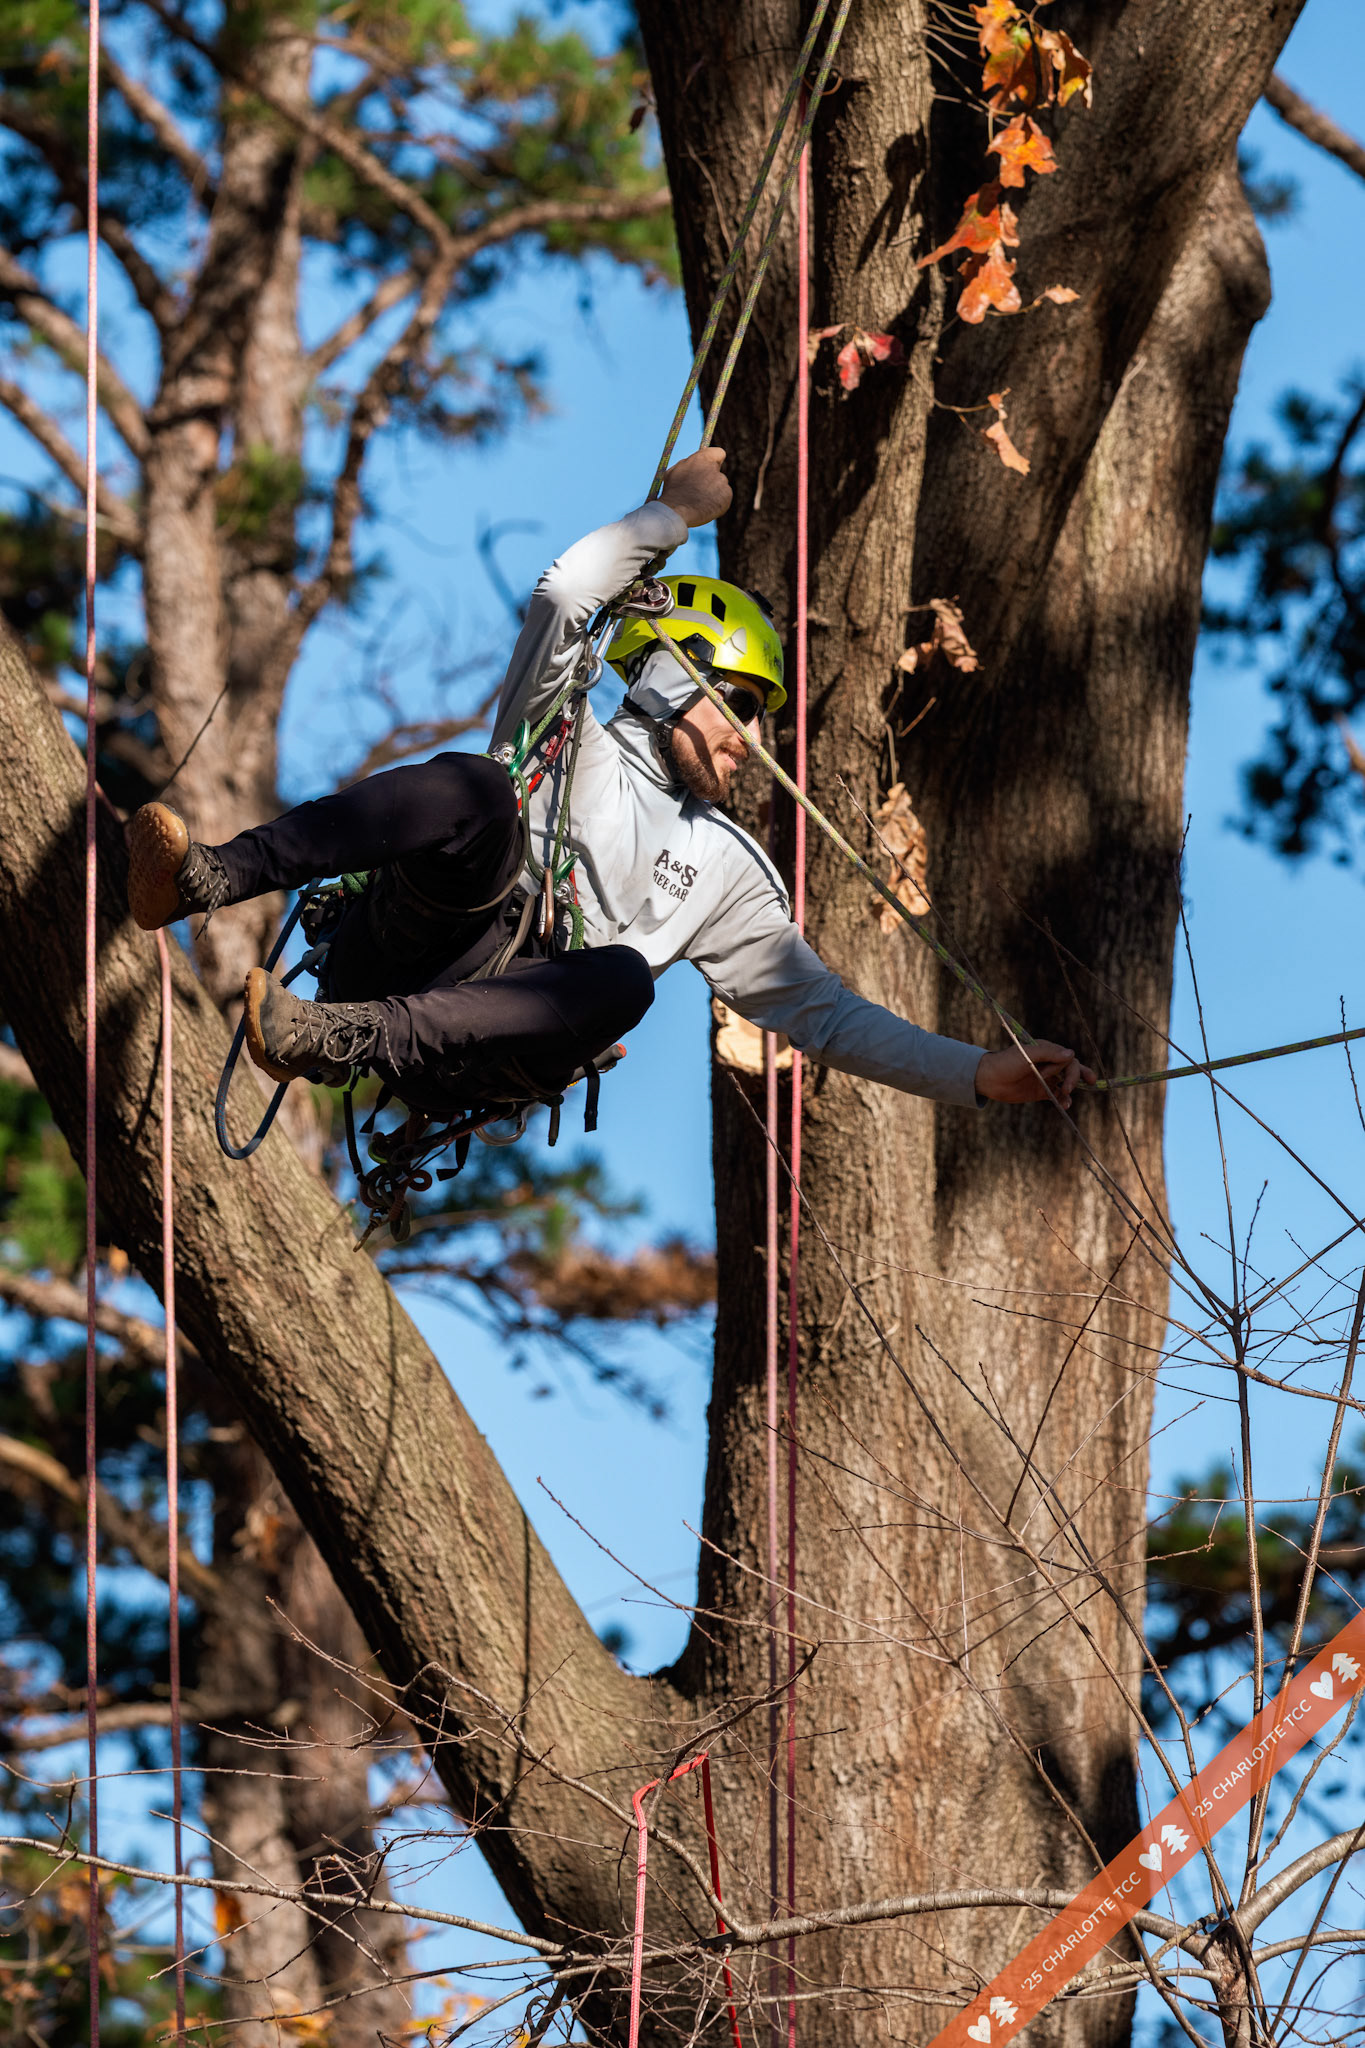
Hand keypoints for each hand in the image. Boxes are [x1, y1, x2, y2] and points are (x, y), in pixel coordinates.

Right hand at [659, 446, 731, 528]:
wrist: (677, 511)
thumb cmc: (673, 491)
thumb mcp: (676, 471)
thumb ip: (689, 464)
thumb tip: (693, 461)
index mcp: (703, 459)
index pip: (719, 453)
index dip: (715, 460)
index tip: (711, 467)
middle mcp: (715, 469)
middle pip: (718, 473)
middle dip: (711, 480)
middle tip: (699, 490)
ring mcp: (722, 483)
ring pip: (720, 486)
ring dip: (714, 492)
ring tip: (699, 501)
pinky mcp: (727, 496)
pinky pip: (724, 498)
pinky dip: (717, 503)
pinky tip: (705, 507)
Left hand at [975, 1039, 1095, 1110]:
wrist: (989, 1079)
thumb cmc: (1006, 1062)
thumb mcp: (1027, 1054)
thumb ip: (1049, 1053)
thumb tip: (1072, 1054)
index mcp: (1047, 1051)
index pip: (1068, 1058)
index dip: (1065, 1068)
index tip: (1048, 1075)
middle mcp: (1049, 1063)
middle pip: (1072, 1069)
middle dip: (1075, 1078)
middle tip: (1068, 1089)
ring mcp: (1046, 1078)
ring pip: (1067, 1083)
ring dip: (1071, 1091)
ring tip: (1067, 1102)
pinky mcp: (1042, 1091)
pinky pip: (1058, 1095)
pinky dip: (1063, 1100)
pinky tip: (1065, 1105)